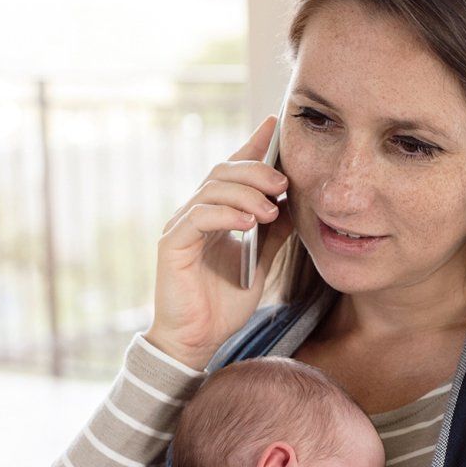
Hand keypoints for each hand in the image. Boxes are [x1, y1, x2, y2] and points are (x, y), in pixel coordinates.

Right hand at [146, 114, 293, 369]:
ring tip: (272, 207)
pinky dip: (226, 214)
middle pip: (222, 172)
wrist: (198, 341)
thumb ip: (273, 232)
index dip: (252, 146)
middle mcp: (194, 214)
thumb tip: (293, 204)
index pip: (232, 171)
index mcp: (213, 215)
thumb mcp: (260, 263)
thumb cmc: (224, 305)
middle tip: (284, 181)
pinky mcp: (172, 245)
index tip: (275, 125)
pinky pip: (199, 216)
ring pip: (211, 189)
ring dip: (246, 193)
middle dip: (256, 170)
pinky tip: (250, 222)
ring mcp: (180, 227)